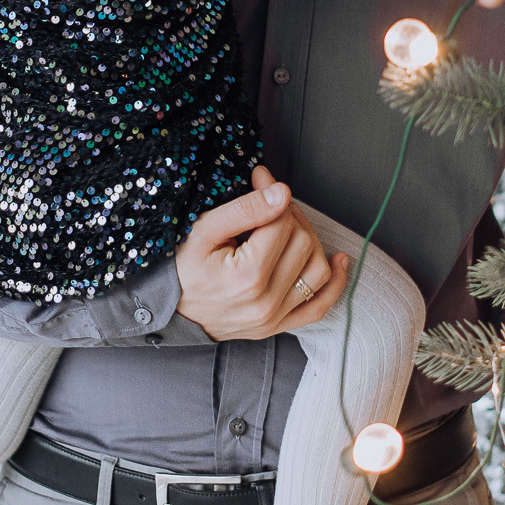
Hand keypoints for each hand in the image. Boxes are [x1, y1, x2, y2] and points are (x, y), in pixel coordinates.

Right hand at [174, 165, 348, 341]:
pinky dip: (335, 283)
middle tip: (271, 201)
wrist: (166, 308)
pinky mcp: (276, 326)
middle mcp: (265, 301)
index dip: (274, 193)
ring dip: (311, 240)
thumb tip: (282, 192)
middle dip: (291, 214)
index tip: (261, 178)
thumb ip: (244, 210)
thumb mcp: (203, 231)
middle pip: (303, 243)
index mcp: (247, 277)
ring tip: (290, 224)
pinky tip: (339, 260)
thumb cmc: (180, 267)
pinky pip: (319, 306)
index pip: (282, 223)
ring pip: (318, 270)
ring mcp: (273, 318)